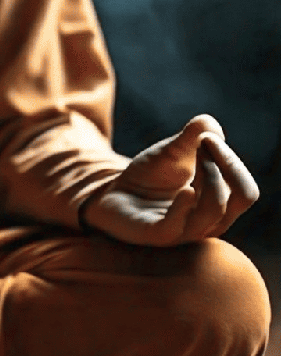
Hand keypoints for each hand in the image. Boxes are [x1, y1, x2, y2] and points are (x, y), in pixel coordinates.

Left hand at [81, 114, 258, 246]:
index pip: (244, 190)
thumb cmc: (151, 176)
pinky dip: (183, 207)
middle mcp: (208, 223)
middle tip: (203, 142)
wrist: (115, 193)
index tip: (208, 137)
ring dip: (208, 178)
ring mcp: (184, 231)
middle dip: (224, 165)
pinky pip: (176, 227)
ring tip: (194, 157)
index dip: (233, 162)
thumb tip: (210, 124)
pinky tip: (185, 189)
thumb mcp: (173, 152)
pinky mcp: (155, 234)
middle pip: (238, 198)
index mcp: (220, 207)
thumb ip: (193, 137)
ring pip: (212, 211)